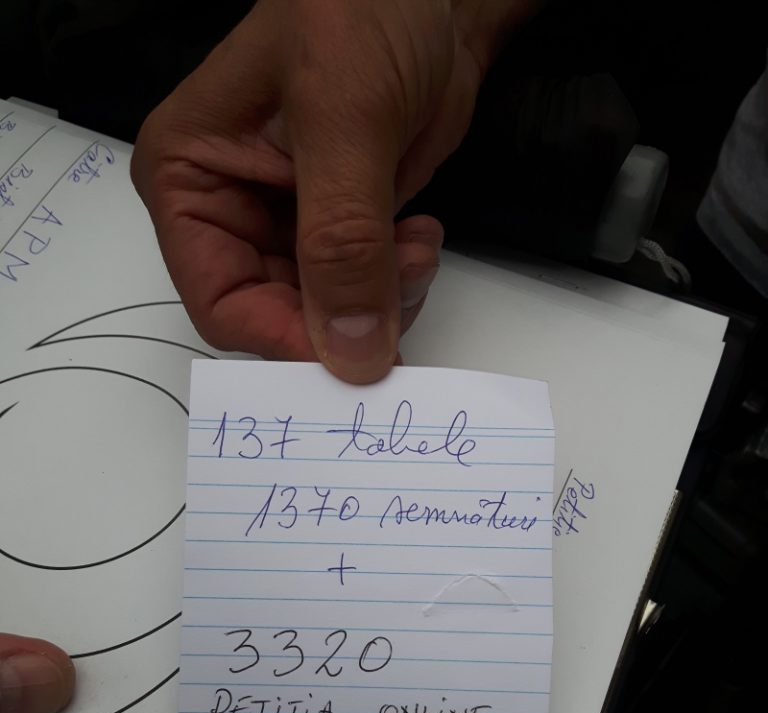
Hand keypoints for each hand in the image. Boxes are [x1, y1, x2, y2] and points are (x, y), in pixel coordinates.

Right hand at [132, 0, 532, 382]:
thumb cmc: (362, 11)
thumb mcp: (345, 120)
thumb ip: (342, 241)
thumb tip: (350, 353)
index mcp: (190, 180)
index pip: (221, 301)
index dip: (282, 339)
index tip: (351, 357)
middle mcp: (229, 213)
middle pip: (277, 318)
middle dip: (344, 319)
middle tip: (403, 285)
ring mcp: (286, 226)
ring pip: (326, 316)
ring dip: (382, 300)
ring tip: (418, 246)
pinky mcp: (339, 229)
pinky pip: (362, 293)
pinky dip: (398, 283)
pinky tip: (420, 238)